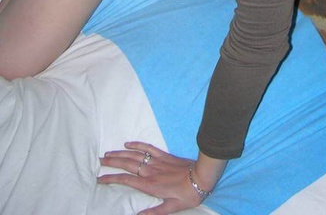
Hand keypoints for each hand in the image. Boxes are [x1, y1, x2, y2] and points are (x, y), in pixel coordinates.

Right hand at [98, 142, 224, 214]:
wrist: (201, 176)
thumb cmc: (187, 194)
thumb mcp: (171, 208)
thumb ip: (153, 213)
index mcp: (149, 185)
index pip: (125, 180)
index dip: (111, 179)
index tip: (99, 178)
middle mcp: (150, 171)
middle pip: (126, 164)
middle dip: (111, 162)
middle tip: (98, 161)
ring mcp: (157, 161)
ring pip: (135, 155)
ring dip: (120, 153)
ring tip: (108, 153)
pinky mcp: (164, 155)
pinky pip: (148, 147)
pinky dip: (137, 144)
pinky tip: (129, 143)